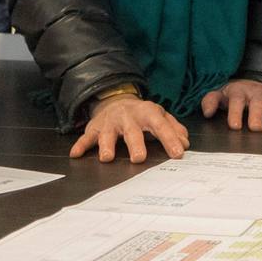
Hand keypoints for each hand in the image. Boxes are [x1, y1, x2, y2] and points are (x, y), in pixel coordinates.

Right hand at [69, 95, 188, 163]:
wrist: (117, 101)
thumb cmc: (142, 114)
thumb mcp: (160, 117)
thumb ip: (174, 129)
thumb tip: (185, 143)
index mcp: (148, 113)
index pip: (161, 127)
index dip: (170, 139)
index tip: (178, 153)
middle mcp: (129, 117)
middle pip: (133, 131)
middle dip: (136, 144)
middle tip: (139, 158)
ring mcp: (110, 122)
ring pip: (108, 134)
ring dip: (107, 145)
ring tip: (107, 157)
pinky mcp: (94, 129)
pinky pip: (86, 138)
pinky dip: (80, 145)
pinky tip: (76, 154)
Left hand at [200, 79, 261, 130]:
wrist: (252, 82)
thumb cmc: (234, 94)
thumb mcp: (219, 94)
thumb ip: (210, 101)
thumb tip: (207, 113)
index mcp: (239, 92)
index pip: (237, 101)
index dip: (235, 113)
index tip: (234, 126)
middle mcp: (257, 93)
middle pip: (257, 103)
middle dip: (257, 115)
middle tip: (255, 128)